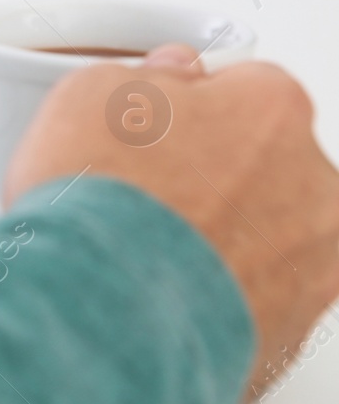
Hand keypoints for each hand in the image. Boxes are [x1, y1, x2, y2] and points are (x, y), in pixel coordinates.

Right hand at [5, 45, 338, 400]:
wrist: (102, 309)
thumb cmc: (102, 201)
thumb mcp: (90, 92)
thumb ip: (148, 73)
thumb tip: (167, 76)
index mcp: (273, 108)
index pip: (244, 87)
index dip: (190, 106)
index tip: (155, 127)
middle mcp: (313, 182)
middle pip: (265, 163)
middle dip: (216, 173)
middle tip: (146, 190)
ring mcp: (311, 262)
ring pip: (267, 233)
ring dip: (221, 236)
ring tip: (146, 249)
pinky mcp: (291, 330)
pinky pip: (254, 298)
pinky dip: (216, 294)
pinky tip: (161, 291)